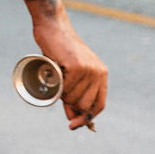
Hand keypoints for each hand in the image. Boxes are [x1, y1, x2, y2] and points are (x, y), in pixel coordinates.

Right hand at [32, 14, 106, 129]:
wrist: (53, 27)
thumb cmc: (59, 51)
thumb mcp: (70, 75)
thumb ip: (74, 96)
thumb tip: (75, 121)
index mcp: (101, 75)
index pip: (99, 105)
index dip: (87, 118)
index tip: (74, 126)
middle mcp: (98, 73)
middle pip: (85, 105)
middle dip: (70, 106)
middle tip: (58, 93)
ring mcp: (89, 69)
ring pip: (74, 98)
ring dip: (61, 94)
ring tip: (55, 79)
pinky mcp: (76, 66)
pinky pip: (65, 88)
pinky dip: (57, 86)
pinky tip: (54, 75)